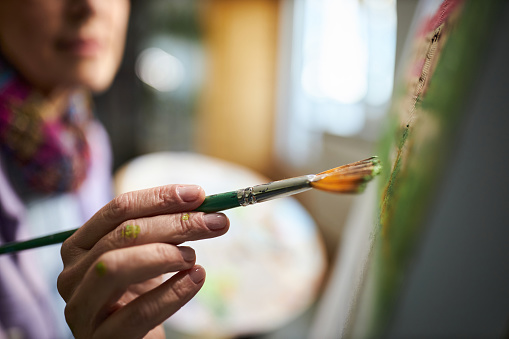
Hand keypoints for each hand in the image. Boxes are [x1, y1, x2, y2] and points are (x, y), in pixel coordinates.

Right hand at [57, 185, 228, 338]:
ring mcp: (80, 308)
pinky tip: (195, 279)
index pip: (118, 209)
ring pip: (115, 267)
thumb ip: (164, 231)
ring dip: (164, 254)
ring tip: (193, 258)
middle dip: (174, 223)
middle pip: (122, 234)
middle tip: (215, 222)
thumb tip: (204, 204)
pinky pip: (138, 312)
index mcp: (80, 245)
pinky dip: (173, 292)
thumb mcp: (147, 258)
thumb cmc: (139, 295)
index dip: (160, 198)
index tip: (199, 194)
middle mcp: (71, 273)